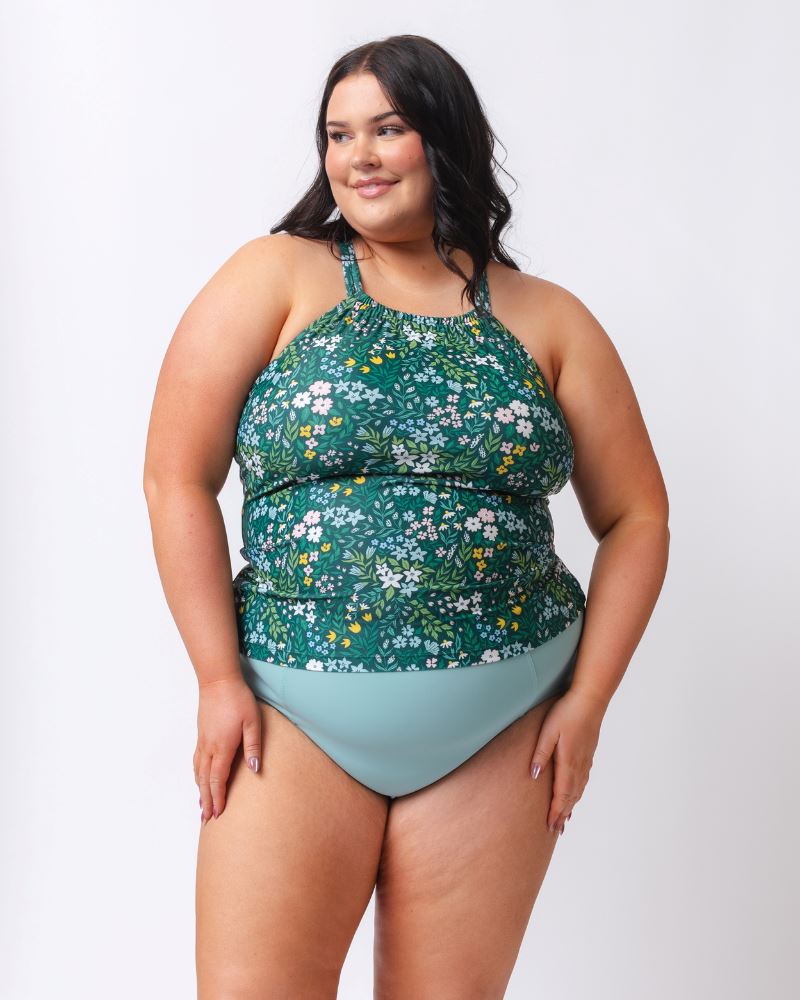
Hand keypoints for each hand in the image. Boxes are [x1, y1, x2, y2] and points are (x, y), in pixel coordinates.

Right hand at [194, 675, 262, 824]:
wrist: (218, 681)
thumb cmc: (238, 699)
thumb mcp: (253, 722)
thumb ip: (253, 747)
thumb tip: (255, 771)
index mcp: (223, 747)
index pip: (218, 779)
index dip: (218, 798)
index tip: (218, 814)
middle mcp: (209, 747)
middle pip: (205, 780)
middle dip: (206, 800)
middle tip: (206, 819)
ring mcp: (203, 741)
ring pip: (198, 771)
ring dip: (199, 790)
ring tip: (201, 805)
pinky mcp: (201, 734)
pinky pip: (196, 760)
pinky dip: (197, 775)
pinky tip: (199, 778)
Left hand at [529, 687, 605, 835]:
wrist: (590, 700)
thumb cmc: (567, 712)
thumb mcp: (548, 731)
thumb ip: (541, 754)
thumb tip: (533, 776)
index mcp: (568, 762)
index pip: (561, 794)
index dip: (556, 812)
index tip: (550, 827)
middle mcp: (579, 765)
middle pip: (571, 796)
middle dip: (563, 814)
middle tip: (556, 830)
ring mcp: (586, 760)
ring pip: (579, 790)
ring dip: (571, 806)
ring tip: (565, 819)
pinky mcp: (588, 754)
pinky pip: (583, 781)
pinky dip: (578, 793)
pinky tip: (576, 795)